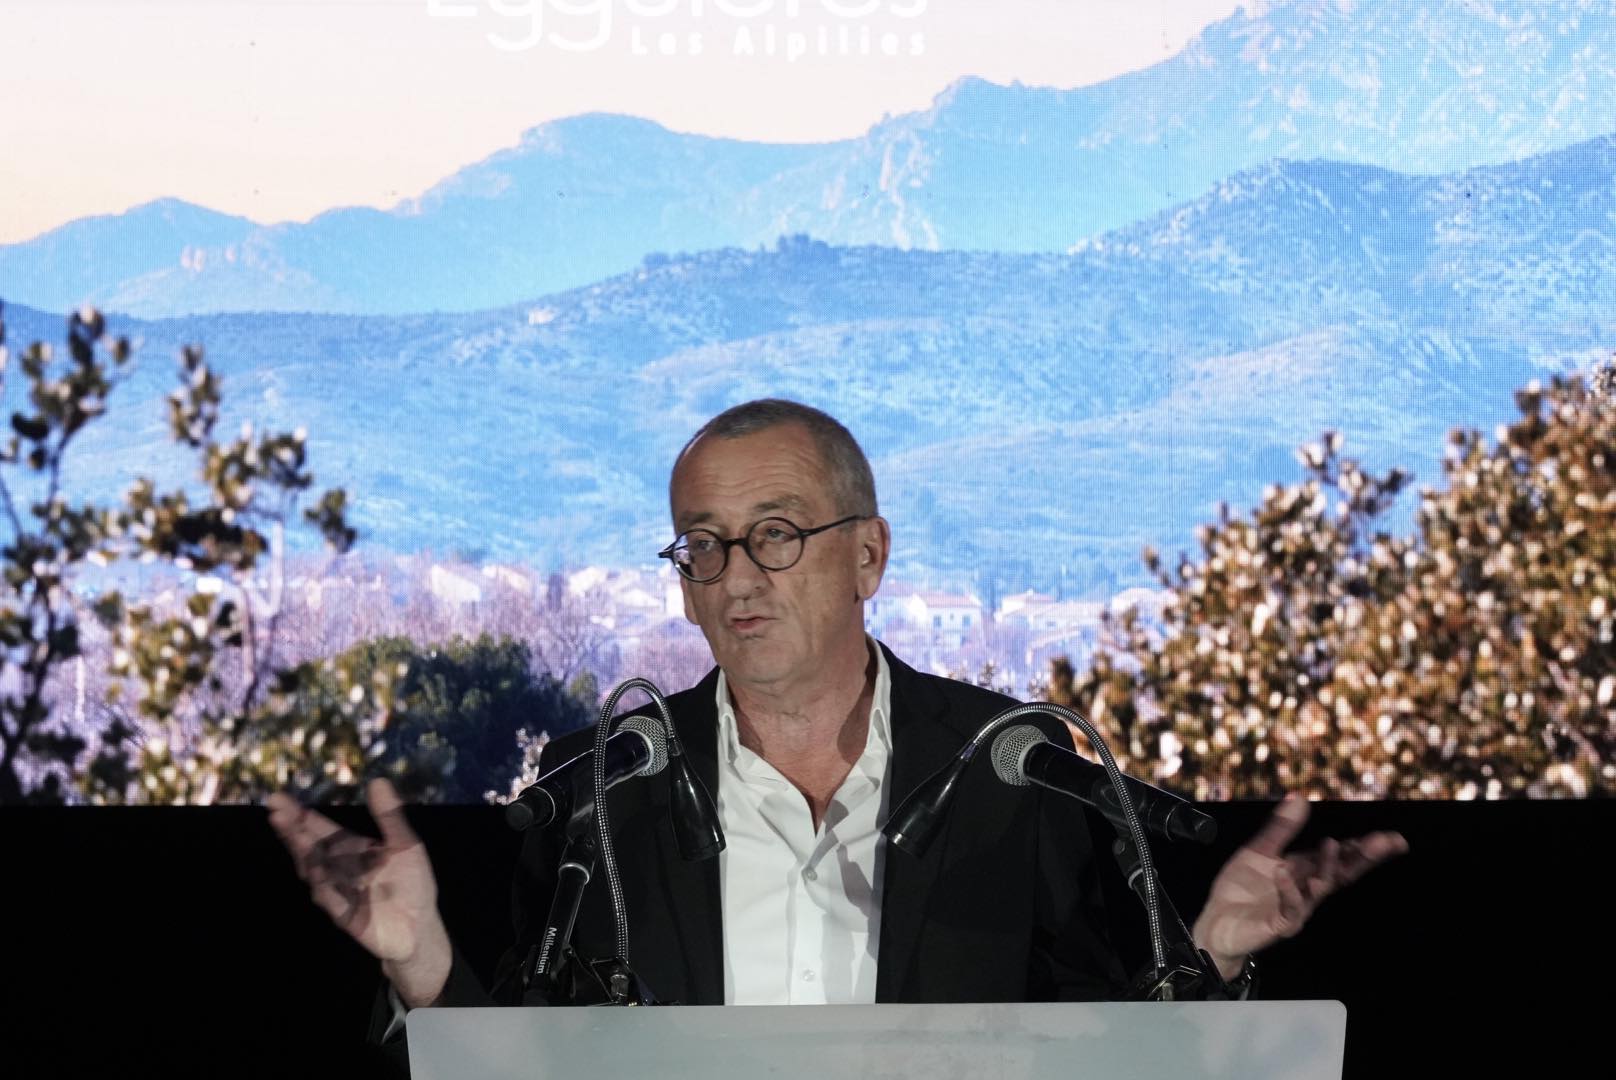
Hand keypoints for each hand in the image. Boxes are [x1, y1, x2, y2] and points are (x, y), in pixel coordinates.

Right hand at [267, 778, 451, 1006]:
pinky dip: (324, 889)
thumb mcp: (406, 845)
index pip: (320, 829)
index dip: (300, 816)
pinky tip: (317, 874)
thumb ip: (390, 816)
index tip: (279, 800)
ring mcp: (338, 892)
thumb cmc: (412, 882)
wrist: (419, 926)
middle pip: (310, 847)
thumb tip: (379, 781)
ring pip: (315, 872)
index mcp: (351, 848)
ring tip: (296, 836)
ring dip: (305, 856)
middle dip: (294, 830)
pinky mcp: (346, 915)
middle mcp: (339, 868)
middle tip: (277, 812)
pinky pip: (331, 900)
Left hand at [1192, 793, 1408, 978]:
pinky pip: (1290, 907)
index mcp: (1305, 870)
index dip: (1364, 847)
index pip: (1340, 857)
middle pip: (1342, 873)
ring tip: (1331, 844)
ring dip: (1327, 866)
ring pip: (1320, 889)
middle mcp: (1307, 890)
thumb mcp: (1259, 851)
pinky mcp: (1280, 924)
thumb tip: (1300, 797)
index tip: (1391, 839)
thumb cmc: (1241, 889)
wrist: (1217, 922)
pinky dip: (1289, 890)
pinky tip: (1283, 872)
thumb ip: (1280, 829)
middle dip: (1363, 858)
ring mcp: (1296, 908)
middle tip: (1385, 843)